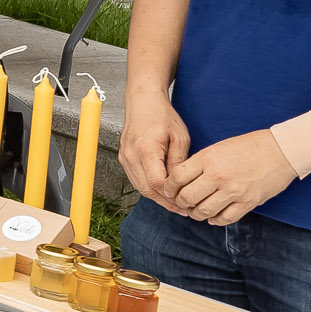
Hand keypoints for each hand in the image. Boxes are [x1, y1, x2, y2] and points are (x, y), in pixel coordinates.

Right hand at [118, 90, 192, 210]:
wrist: (142, 101)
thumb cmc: (162, 115)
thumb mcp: (180, 138)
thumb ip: (179, 162)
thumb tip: (181, 183)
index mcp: (146, 149)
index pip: (156, 183)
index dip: (171, 196)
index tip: (186, 202)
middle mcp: (131, 155)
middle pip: (146, 189)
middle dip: (166, 202)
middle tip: (184, 210)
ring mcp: (125, 157)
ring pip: (140, 187)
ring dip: (157, 197)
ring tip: (175, 204)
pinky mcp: (124, 157)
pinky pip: (136, 179)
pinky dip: (149, 188)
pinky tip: (162, 191)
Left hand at [168, 130, 298, 225]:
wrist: (281, 150)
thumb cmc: (248, 146)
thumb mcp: (218, 147)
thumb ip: (200, 163)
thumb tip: (182, 180)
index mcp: (207, 159)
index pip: (177, 177)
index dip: (169, 187)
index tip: (169, 190)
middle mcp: (218, 176)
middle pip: (187, 197)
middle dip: (180, 203)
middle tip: (181, 203)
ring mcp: (233, 191)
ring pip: (204, 211)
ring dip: (196, 214)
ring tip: (195, 212)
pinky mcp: (248, 202)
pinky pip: (226, 218)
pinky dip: (216, 220)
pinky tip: (213, 218)